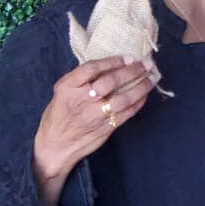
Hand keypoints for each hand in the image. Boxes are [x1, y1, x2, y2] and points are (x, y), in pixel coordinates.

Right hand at [32, 56, 152, 205]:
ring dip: (140, 87)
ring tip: (150, 79)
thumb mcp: (62, 91)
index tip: (128, 57)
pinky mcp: (104, 129)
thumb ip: (81, 79)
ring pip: (123, 99)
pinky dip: (138, 103)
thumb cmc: (58, 115)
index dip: (112, 61)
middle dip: (131, 71)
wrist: (53, 148)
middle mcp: (81, 101)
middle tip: (145, 64)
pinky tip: (144, 95)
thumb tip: (110, 64)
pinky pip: (126, 114)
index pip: (91, 68)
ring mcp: (93, 117)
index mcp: (68, 87)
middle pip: (110, 82)